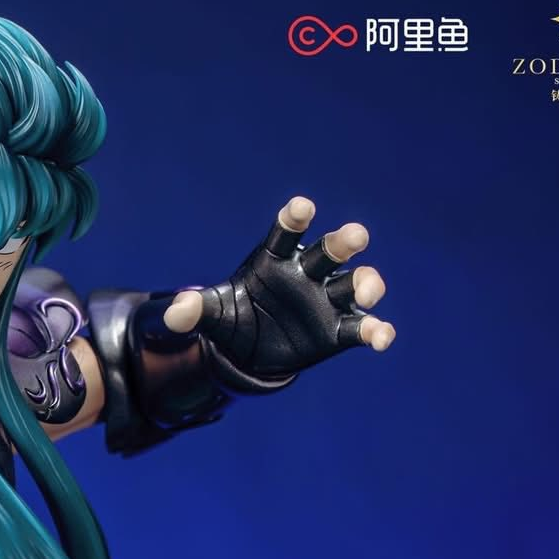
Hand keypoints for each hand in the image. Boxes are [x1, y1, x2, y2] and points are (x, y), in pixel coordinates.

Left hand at [163, 196, 395, 377]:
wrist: (248, 352)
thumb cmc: (234, 317)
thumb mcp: (210, 313)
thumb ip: (194, 309)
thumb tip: (176, 311)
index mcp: (275, 259)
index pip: (286, 232)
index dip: (295, 218)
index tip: (301, 206)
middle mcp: (308, 273)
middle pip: (331, 250)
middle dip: (343, 242)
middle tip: (354, 235)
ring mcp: (328, 300)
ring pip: (356, 283)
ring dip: (366, 283)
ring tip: (364, 293)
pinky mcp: (340, 330)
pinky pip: (363, 327)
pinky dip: (377, 331)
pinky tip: (381, 339)